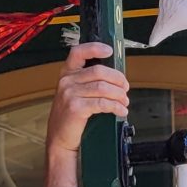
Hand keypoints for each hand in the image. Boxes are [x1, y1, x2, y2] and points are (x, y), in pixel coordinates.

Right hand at [43, 43, 129, 186]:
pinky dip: (116, 106)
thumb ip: (89, 83)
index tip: (109, 51)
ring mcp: (70, 94)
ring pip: (103, 88)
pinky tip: (121, 110)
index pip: (78, 52)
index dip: (94, 48)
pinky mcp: (76, 108)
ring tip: (125, 102)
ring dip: (119, 95)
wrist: (60, 138)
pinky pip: (102, 103)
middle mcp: (67, 81)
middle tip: (126, 88)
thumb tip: (116, 80)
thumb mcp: (75, 94)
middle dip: (117, 79)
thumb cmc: (71, 116)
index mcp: (67, 73)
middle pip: (99, 71)